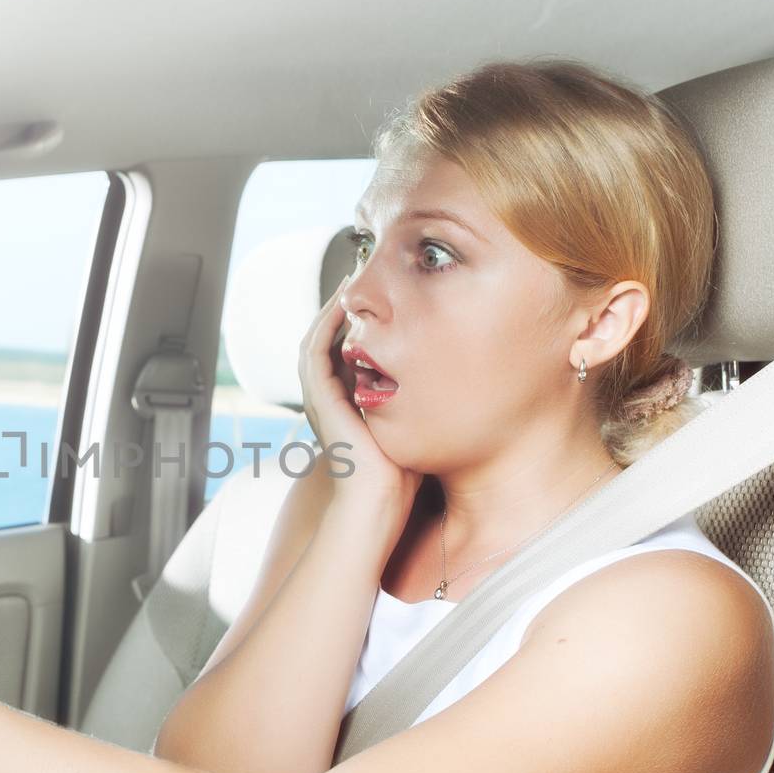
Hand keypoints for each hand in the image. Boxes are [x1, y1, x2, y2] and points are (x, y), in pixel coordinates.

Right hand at [298, 282, 423, 514]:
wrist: (380, 500)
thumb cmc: (405, 473)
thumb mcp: (416, 422)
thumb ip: (422, 398)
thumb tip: (458, 372)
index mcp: (349, 401)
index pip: (349, 348)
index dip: (362, 320)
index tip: (384, 293)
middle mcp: (329, 396)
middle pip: (329, 336)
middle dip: (345, 304)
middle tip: (362, 272)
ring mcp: (319, 395)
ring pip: (317, 335)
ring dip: (332, 305)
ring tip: (351, 277)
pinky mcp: (318, 396)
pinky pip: (315, 347)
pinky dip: (326, 322)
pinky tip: (344, 303)